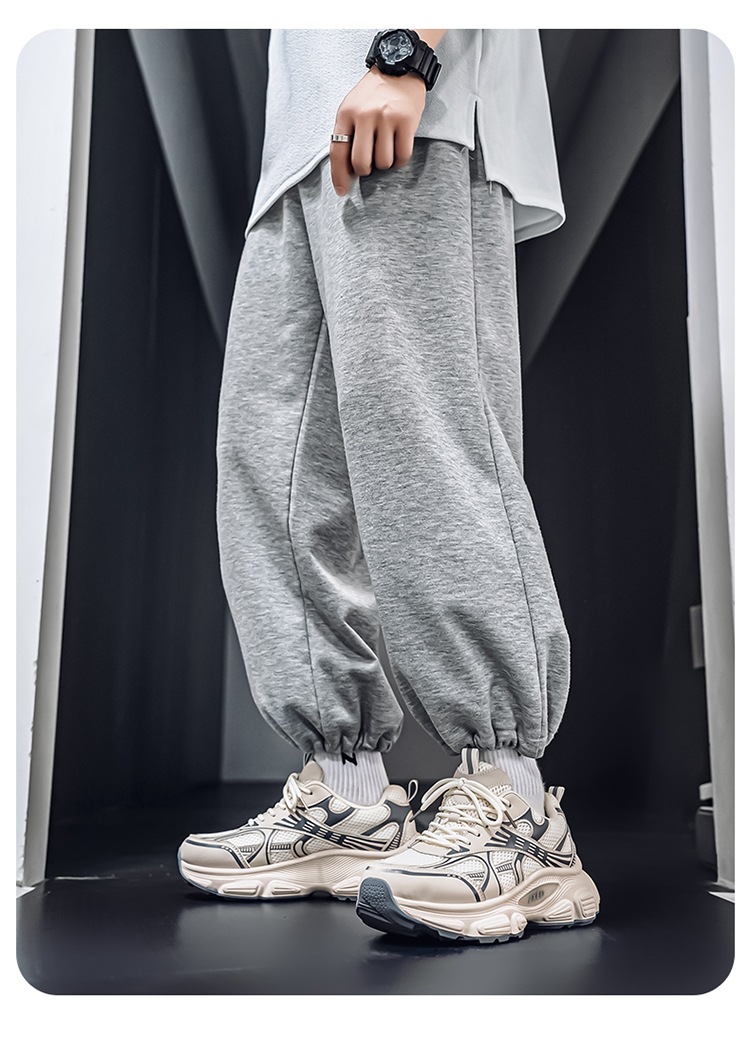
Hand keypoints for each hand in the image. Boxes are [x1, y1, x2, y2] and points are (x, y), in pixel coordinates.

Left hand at [329, 67, 426, 195]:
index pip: (338, 152)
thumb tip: (347, 171)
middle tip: (370, 164)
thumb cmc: (374, 94)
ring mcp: (386, 118)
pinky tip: (398, 146)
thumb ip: (347, 134)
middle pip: (361, 163)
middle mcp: (365, 115)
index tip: (342, 191)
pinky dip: (400, 159)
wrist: (400, 67)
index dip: (339, 176)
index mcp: (346, 113)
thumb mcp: (352, 107)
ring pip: (383, 162)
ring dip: (385, 163)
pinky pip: (402, 156)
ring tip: (386, 146)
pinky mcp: (406, 121)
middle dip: (365, 171)